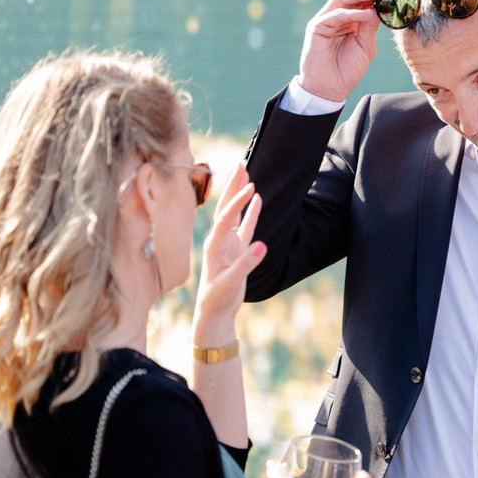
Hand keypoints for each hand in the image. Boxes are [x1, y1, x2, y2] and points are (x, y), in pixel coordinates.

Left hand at [191, 163, 264, 345]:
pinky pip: (245, 226)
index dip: (238, 202)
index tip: (250, 187)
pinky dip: (251, 212)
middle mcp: (219, 239)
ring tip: (246, 173)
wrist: (214, 313)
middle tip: (241, 164)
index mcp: (214, 245)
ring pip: (235, 212)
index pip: (226, 217)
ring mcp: (228, 243)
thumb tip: (263, 244)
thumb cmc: (217, 299)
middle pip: (226, 207)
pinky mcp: (237, 250)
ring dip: (239, 194)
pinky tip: (257, 198)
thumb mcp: (230, 283)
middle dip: (233, 186)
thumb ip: (246, 264)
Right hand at [297, 0, 388, 102]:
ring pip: (341, 1)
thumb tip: (379, 9)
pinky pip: (335, 16)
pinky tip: (366, 14)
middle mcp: (335, 19)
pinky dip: (350, 13)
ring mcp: (325, 22)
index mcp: (347, 23)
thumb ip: (370, 28)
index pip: (360, 4)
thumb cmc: (346, 71)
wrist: (330, 89)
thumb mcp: (365, 46)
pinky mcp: (316, 28)